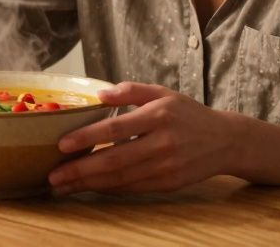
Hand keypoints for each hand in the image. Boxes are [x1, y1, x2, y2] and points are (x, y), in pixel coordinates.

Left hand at [48, 82, 243, 194]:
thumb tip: (98, 94)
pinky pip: (132, 189)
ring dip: (89, 185)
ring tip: (64, 186)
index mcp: (159, 115)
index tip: (62, 145)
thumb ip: (130, 91)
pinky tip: (90, 187)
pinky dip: (109, 189)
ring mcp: (167, 167)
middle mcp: (163, 143)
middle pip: (114, 160)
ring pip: (121, 179)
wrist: (225, 141)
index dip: (87, 138)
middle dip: (80, 171)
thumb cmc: (188, 114)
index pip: (116, 129)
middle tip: (53, 176)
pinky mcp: (169, 184)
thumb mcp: (163, 93)